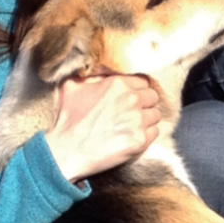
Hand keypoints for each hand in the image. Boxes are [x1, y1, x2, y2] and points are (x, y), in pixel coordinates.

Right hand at [43, 73, 161, 183]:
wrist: (67, 151)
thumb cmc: (68, 118)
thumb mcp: (71, 85)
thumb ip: (89, 74)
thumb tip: (101, 71)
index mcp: (117, 84)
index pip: (143, 82)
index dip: (136, 90)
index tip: (130, 98)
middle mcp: (131, 99)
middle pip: (153, 97)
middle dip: (144, 103)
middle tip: (132, 112)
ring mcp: (138, 121)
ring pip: (155, 115)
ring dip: (147, 119)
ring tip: (131, 125)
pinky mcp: (140, 140)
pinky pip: (155, 132)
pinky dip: (146, 134)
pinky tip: (132, 136)